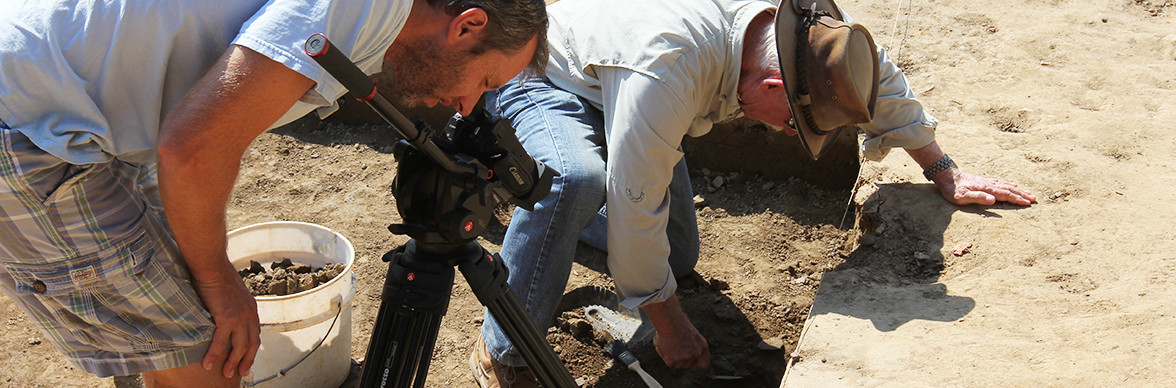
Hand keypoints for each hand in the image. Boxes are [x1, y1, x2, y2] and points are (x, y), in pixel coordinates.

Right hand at [193, 261, 259, 377]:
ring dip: (232, 362)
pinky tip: (208, 363)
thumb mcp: (232, 292)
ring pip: (239, 347)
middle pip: (252, 344)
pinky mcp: (227, 317)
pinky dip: (214, 354)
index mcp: (251, 308)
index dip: (251, 349)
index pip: (255, 334)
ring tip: (225, 373)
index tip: (246, 358)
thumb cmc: (217, 275)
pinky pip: (221, 342)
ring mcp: (240, 317)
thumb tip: (226, 311)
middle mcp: (249, 314)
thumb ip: (233, 304)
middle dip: (247, 361)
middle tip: (240, 372)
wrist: (212, 265)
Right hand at [642, 295, 709, 368]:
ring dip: (672, 357)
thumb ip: (693, 346)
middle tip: (674, 351)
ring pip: (678, 364)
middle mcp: (696, 353)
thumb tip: (686, 353)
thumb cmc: (678, 323)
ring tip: (667, 344)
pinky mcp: (674, 360)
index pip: (704, 363)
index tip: (690, 360)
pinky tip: (661, 345)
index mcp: (703, 346)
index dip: (696, 363)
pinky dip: (664, 355)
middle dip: (681, 360)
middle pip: (689, 365)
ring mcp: (686, 357)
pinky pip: (668, 362)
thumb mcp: (691, 334)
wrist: (669, 321)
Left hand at [933, 168, 1036, 205]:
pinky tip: (1013, 186)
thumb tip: (993, 200)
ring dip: (1018, 190)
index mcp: (986, 189)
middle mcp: (989, 184)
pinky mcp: (983, 181)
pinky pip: (1000, 183)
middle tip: (1034, 199)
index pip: (1005, 195)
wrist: (946, 176)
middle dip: (1022, 195)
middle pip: (1009, 190)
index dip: (1017, 199)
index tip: (1028, 203)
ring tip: (1028, 193)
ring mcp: (987, 182)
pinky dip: (1009, 185)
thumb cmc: (952, 189)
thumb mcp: (961, 197)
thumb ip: (977, 198)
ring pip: (1006, 186)